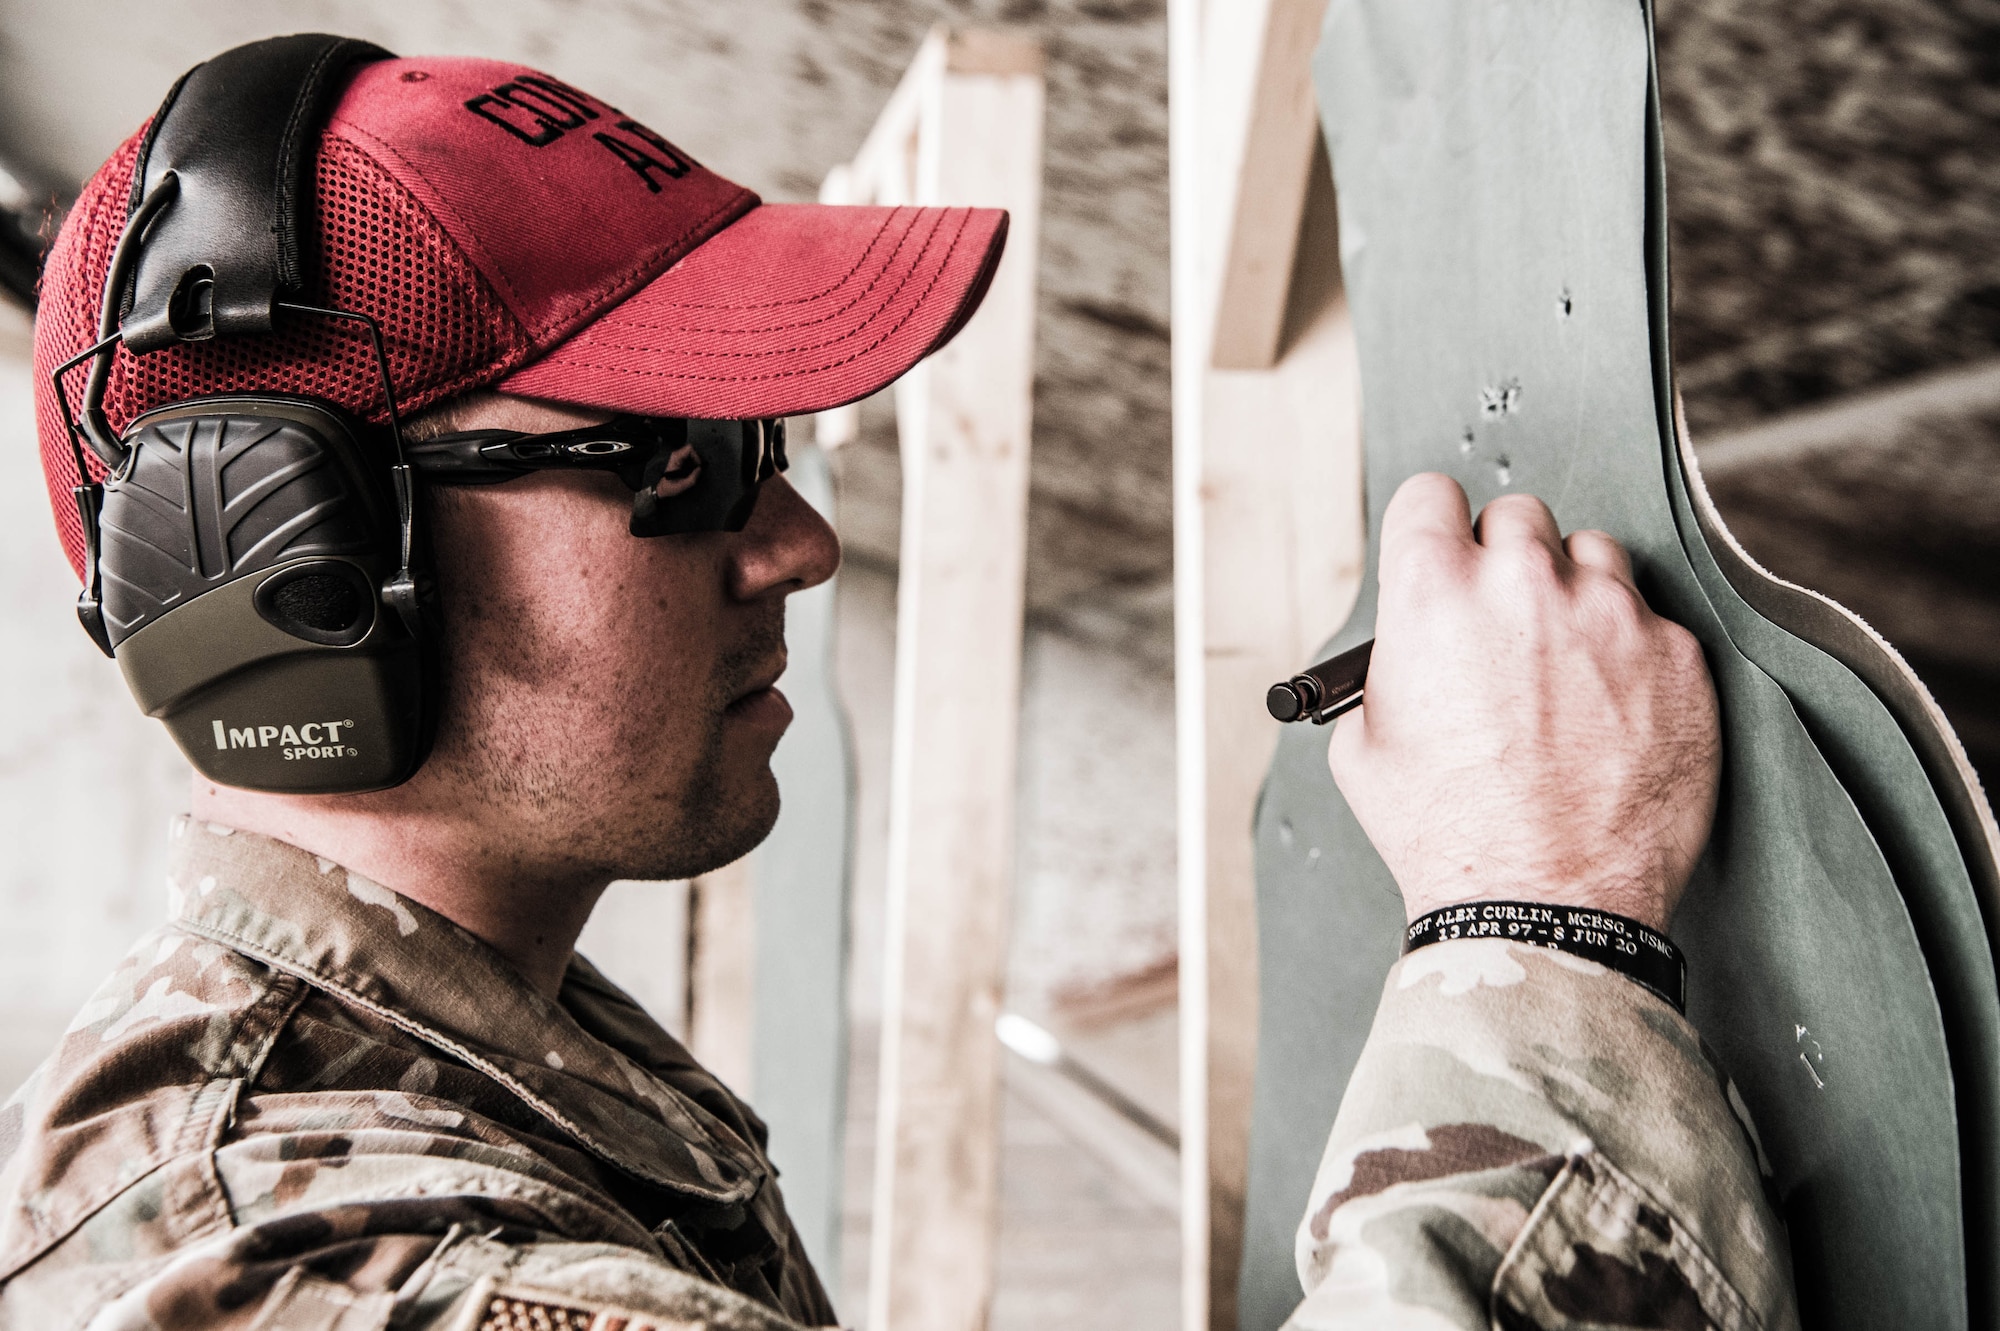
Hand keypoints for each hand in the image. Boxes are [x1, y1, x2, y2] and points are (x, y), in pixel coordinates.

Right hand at [1328, 474, 1719, 930]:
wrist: (1544, 905)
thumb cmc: (1446, 835)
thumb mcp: (1365, 745)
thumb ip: (1388, 668)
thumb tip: (1410, 648)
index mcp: (1433, 592)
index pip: (1430, 496)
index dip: (1431, 530)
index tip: (1443, 555)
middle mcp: (1523, 583)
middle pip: (1517, 517)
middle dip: (1504, 561)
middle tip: (1503, 624)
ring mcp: (1610, 614)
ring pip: (1593, 556)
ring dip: (1574, 594)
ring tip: (1563, 668)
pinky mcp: (1677, 655)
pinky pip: (1651, 621)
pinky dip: (1631, 653)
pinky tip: (1609, 713)